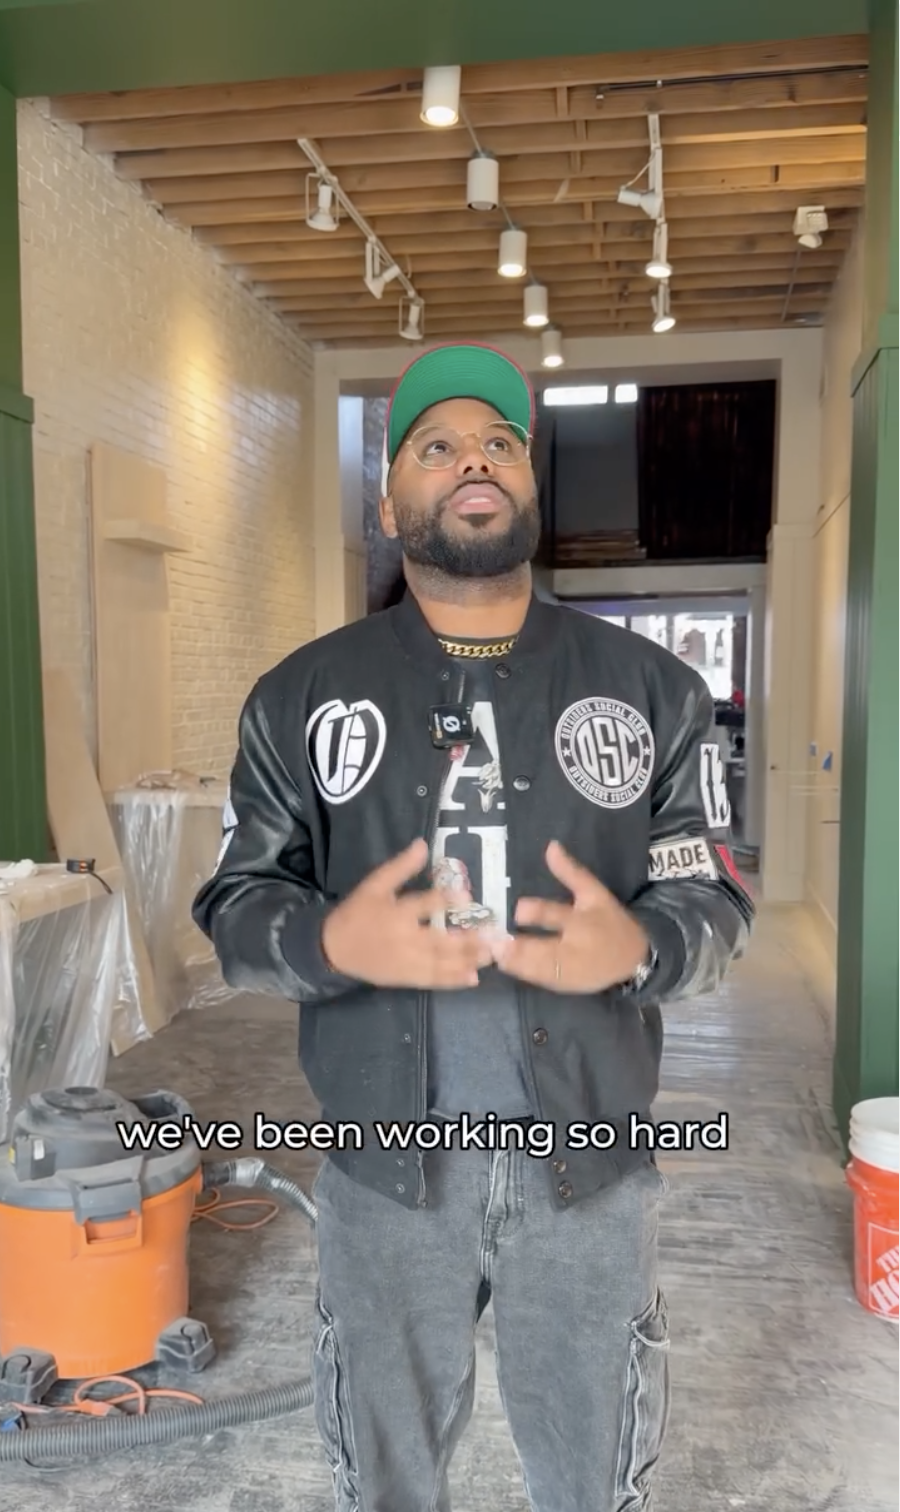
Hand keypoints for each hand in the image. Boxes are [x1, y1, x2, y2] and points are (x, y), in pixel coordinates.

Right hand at [321, 839, 494, 989]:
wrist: (334, 949)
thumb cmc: (357, 913)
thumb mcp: (374, 884)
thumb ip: (400, 867)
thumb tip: (423, 844)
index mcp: (395, 913)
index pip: (423, 905)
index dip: (445, 900)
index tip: (467, 896)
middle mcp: (403, 939)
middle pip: (439, 941)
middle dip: (467, 940)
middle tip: (493, 935)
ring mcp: (406, 962)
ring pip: (440, 963)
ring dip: (467, 960)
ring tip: (491, 955)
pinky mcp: (405, 978)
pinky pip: (432, 981)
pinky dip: (452, 981)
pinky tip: (473, 978)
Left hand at [492, 841, 649, 993]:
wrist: (633, 959)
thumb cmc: (610, 922)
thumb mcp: (595, 893)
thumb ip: (571, 872)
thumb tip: (551, 846)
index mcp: (582, 920)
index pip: (557, 914)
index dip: (536, 912)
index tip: (518, 910)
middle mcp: (575, 946)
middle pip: (545, 948)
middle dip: (520, 947)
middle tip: (495, 941)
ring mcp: (571, 969)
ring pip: (540, 967)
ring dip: (517, 962)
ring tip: (496, 954)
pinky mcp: (567, 984)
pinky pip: (543, 980)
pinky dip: (525, 974)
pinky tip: (507, 966)